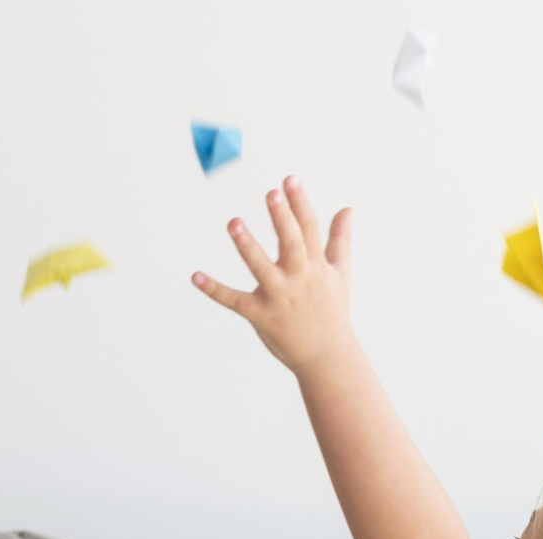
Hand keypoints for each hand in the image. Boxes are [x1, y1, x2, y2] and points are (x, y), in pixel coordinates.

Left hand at [193, 177, 356, 371]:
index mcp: (316, 266)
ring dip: (247, 246)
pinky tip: (195, 276)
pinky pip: (234, 301)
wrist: (327, 355)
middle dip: (282, 218)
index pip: (309, 228)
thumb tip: (347, 208)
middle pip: (292, 243)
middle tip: (271, 192)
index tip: (289, 179)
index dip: (300, 203)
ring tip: (234, 222)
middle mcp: (299, 279)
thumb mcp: (339, 272)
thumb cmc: (331, 310)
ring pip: (261, 269)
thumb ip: (339, 239)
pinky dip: (214, 290)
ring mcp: (279, 298)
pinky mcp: (261, 316)